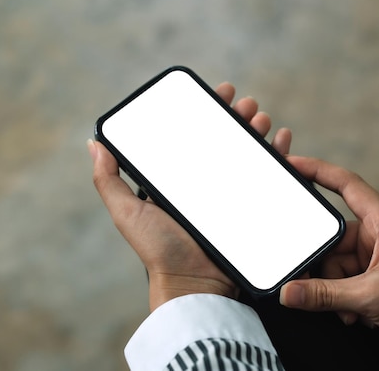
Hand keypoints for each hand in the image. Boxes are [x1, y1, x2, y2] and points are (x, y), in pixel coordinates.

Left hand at [89, 82, 291, 310]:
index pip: (194, 137)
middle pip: (225, 141)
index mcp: (179, 181)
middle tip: (247, 104)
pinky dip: (279, 157)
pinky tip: (283, 141)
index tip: (220, 92)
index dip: (208, 112)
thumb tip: (94, 143)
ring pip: (248, 155)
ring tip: (263, 119)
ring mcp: (231, 196)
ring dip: (258, 132)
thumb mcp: (127, 213)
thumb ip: (109, 181)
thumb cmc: (159, 251)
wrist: (195, 286)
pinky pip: (269, 178)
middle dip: (238, 117)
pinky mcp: (252, 209)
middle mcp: (205, 185)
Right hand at [279, 156, 378, 362]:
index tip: (293, 165)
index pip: (346, 184)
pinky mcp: (376, 277)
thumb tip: (290, 292)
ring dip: (335, 289)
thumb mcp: (371, 297)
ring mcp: (376, 257)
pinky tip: (356, 314)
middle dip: (324, 265)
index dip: (318, 170)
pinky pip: (345, 280)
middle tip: (315, 285)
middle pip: (332, 237)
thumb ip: (325, 294)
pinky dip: (344, 298)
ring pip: (336, 263)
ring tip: (350, 309)